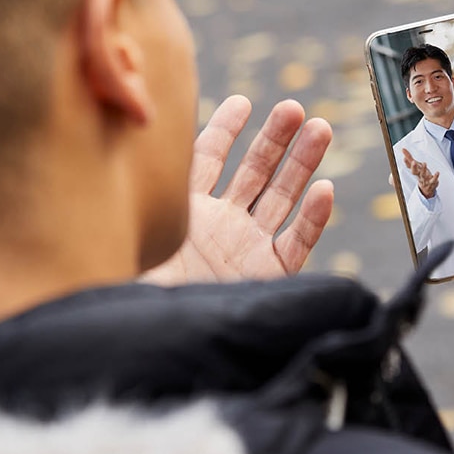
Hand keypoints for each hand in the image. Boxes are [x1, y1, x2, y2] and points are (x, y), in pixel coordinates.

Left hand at [141, 95, 333, 284]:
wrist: (157, 350)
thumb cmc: (133, 294)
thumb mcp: (129, 238)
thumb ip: (135, 198)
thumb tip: (129, 145)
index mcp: (185, 212)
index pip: (209, 160)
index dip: (226, 130)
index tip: (242, 104)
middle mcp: (220, 225)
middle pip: (255, 171)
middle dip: (274, 138)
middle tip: (293, 108)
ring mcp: (247, 248)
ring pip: (282, 197)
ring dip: (302, 163)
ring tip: (320, 128)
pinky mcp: (269, 276)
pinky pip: (297, 243)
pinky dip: (312, 219)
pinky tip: (324, 190)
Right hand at [402, 148, 439, 198]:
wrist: (427, 188)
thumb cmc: (420, 174)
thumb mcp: (416, 165)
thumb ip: (409, 157)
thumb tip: (403, 149)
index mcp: (415, 171)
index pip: (409, 166)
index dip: (407, 163)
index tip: (404, 158)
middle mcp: (419, 175)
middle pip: (414, 172)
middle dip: (413, 167)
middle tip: (413, 162)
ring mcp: (425, 179)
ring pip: (423, 175)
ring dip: (423, 169)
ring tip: (424, 163)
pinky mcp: (431, 182)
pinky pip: (433, 180)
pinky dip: (435, 177)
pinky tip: (437, 172)